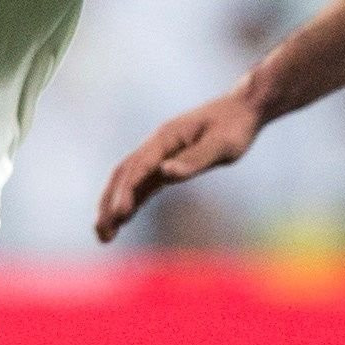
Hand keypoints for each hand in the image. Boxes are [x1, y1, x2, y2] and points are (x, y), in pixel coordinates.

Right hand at [96, 89, 261, 241]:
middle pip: (124, 175)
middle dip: (109, 203)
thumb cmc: (235, 125)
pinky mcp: (167, 163)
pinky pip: (142, 184)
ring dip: (113, 205)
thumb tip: (165, 173)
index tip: (119, 214)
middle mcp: (156, 145)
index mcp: (166, 137)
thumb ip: (195, 159)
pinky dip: (130, 201)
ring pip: (128, 181)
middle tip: (101, 232)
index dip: (127, 191)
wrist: (243, 109)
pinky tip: (122, 220)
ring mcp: (159, 154)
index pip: (139, 167)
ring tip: (103, 234)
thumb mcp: (222, 144)